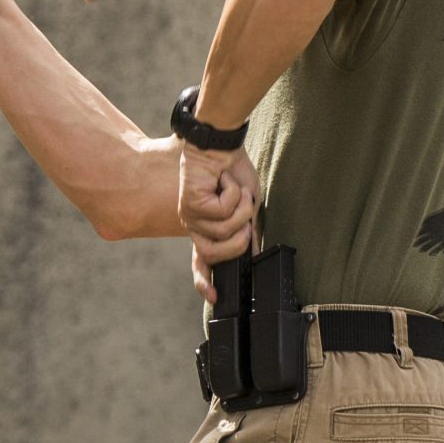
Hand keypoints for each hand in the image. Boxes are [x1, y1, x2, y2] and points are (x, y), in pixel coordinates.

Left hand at [177, 142, 258, 285]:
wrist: (222, 145)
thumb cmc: (233, 173)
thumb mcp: (247, 208)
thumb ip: (246, 232)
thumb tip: (253, 255)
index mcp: (207, 230)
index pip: (202, 263)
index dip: (205, 281)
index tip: (213, 297)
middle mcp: (195, 227)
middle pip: (217, 254)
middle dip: (242, 236)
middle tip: (245, 212)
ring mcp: (190, 216)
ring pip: (225, 232)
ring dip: (241, 208)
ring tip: (235, 189)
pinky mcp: (190, 204)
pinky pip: (222, 212)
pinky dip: (233, 194)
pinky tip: (224, 180)